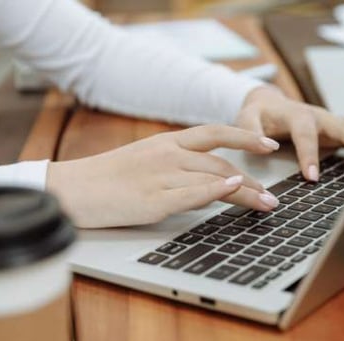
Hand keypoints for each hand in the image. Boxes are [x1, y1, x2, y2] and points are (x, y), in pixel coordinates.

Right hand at [46, 126, 281, 227]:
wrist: (71, 190)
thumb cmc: (106, 178)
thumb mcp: (144, 159)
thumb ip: (175, 162)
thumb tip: (207, 174)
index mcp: (166, 142)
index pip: (215, 134)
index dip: (245, 137)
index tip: (268, 145)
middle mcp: (168, 154)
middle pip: (222, 162)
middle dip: (253, 180)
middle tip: (272, 195)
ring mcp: (161, 176)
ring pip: (214, 178)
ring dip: (246, 192)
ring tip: (267, 204)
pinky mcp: (153, 200)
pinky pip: (192, 193)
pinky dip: (217, 189)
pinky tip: (236, 189)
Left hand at [236, 86, 343, 180]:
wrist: (267, 103)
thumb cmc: (257, 114)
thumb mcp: (245, 119)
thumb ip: (251, 131)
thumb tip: (266, 146)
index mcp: (295, 114)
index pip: (304, 134)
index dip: (309, 155)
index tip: (312, 177)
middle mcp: (317, 116)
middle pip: (341, 125)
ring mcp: (329, 121)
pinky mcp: (335, 128)